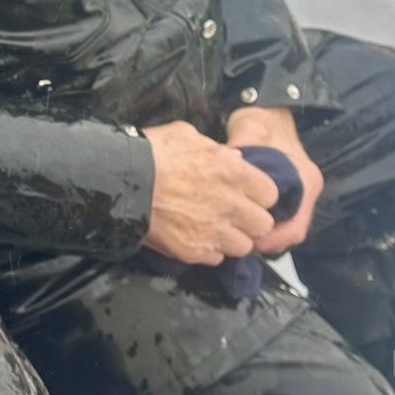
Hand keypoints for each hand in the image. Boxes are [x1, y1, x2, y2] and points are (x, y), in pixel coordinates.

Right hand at [141, 120, 278, 265]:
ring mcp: (214, 231)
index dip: (259, 194)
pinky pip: (217, 259)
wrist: (123, 182)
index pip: (271, 193)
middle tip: (236, 215)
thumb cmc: (154, 152)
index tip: (249, 194)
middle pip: (263, 224)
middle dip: (252, 220)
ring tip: (218, 230)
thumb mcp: (187, 135)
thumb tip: (232, 158)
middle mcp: (231, 204)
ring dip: (233, 239)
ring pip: (244, 247)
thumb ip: (216, 149)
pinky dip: (211, 251)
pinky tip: (198, 238)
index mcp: (234, 172)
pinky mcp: (196, 252)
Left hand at [224, 106, 323, 254]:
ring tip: (240, 237)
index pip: (295, 223)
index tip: (250, 240)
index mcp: (305, 178)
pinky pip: (282, 219)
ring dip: (267, 237)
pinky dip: (267, 227)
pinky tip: (244, 225)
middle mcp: (307, 189)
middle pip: (292, 230)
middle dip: (268, 241)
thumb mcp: (250, 131)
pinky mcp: (291, 193)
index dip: (272, 237)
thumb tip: (224, 172)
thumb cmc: (261, 119)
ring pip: (287, 228)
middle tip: (241, 244)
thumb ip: (240, 152)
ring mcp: (301, 192)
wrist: (270, 107)